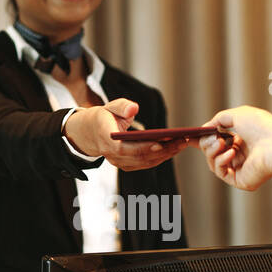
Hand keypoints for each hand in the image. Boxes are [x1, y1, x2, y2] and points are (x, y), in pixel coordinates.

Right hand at [64, 98, 193, 171]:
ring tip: (183, 143)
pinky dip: (161, 157)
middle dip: (164, 149)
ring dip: (166, 154)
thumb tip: (134, 108)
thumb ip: (122, 107)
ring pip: (146, 162)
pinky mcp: (127, 165)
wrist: (89, 133)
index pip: (125, 149)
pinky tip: (174, 148)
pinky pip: (146, 163)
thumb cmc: (102, 117)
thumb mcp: (109, 106)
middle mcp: (112, 156)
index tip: (161, 143)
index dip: (143, 148)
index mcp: (105, 139)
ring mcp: (120, 162)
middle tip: (183, 140)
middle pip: (141, 156)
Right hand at [198, 106, 271, 190]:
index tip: (191, 137)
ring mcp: (240, 169)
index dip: (203, 140)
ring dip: (213, 152)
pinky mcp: (241, 180)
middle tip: (212, 137)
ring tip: (222, 143)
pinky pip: (221, 172)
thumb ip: (218, 119)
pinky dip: (221, 161)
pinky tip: (231, 153)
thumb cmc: (262, 126)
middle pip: (211, 153)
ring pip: (213, 163)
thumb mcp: (236, 114)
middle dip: (207, 144)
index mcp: (241, 140)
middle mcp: (241, 155)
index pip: (216, 142)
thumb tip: (205, 128)